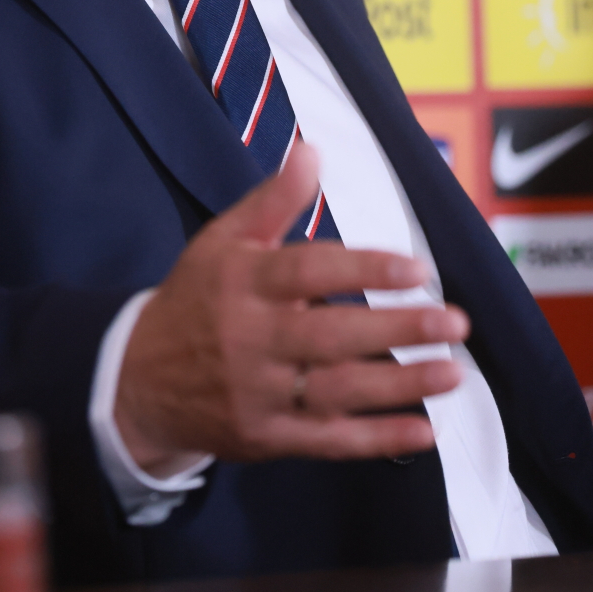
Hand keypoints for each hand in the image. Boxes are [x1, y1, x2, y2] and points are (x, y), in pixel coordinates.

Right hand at [115, 144, 469, 474]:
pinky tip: (423, 428)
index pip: (310, 272)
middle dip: (398, 330)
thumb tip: (313, 150)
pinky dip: (377, 439)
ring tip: (453, 373)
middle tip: (455, 322)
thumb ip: (273, 200)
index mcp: (244, 283)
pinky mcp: (266, 437)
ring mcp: (259, 393)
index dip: (365, 270)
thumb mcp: (223, 240)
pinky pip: (328, 441)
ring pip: (337, 391)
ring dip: (400, 386)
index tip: (418, 269)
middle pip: (332, 336)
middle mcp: (251, 338)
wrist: (136, 381)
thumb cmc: (196, 300)